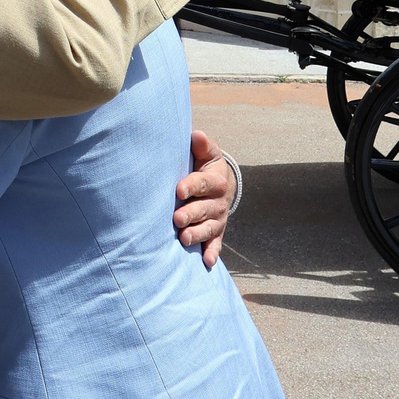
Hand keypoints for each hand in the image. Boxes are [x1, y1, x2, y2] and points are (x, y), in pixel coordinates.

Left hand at [174, 130, 234, 268]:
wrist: (221, 183)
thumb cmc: (205, 165)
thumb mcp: (206, 153)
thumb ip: (202, 145)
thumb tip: (196, 135)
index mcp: (216, 179)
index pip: (203, 183)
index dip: (192, 186)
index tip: (179, 190)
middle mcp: (219, 201)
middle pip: (205, 208)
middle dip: (191, 214)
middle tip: (177, 219)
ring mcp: (218, 218)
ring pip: (209, 228)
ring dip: (198, 234)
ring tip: (185, 239)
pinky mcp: (217, 231)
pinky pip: (216, 243)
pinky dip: (212, 252)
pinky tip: (207, 263)